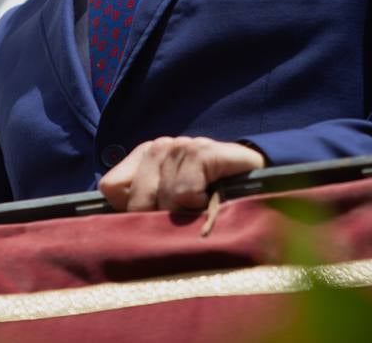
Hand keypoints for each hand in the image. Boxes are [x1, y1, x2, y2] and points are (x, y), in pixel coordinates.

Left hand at [99, 136, 265, 211]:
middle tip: (183, 222)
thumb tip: (113, 226)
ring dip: (183, 215)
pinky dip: (197, 202)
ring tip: (200, 210)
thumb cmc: (211, 202)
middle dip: (159, 221)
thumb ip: (139, 209)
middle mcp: (160, 147)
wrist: (259, 184)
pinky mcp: (207, 152)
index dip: (128, 211)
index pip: (112, 187)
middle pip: (137, 197)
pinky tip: (210, 201)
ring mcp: (183, 146)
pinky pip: (185, 188)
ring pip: (163, 196)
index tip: (154, 221)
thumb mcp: (170, 208)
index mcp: (145, 157)